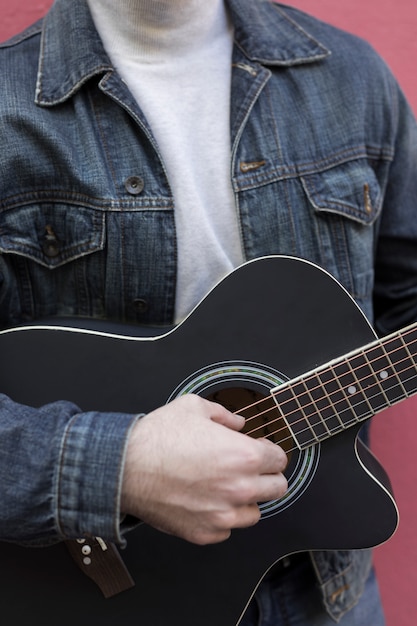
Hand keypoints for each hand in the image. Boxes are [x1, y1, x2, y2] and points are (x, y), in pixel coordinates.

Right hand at [121, 394, 287, 544]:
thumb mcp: (194, 407)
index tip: (262, 451)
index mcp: (244, 456)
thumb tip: (237, 422)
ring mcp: (223, 515)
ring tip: (225, 486)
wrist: (125, 468)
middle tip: (249, 468)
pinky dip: (222, 516)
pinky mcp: (205, 532)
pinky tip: (206, 500)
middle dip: (266, 475)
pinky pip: (227, 529)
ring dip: (246, 499)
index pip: (280, 459)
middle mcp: (240, 488)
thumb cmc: (157, 438)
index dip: (270, 451)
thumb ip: (224, 414)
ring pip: (255, 512)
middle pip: (277, 488)